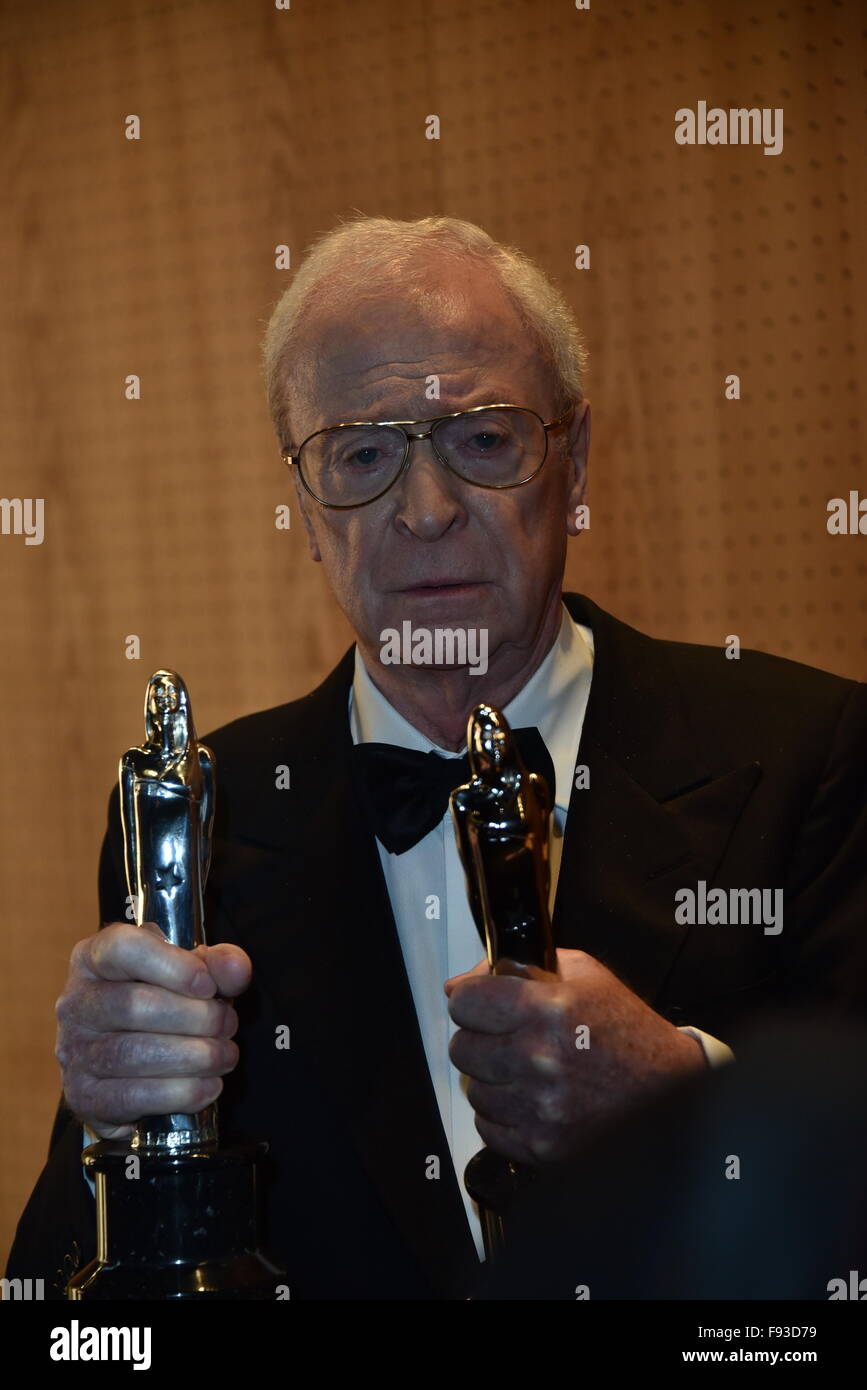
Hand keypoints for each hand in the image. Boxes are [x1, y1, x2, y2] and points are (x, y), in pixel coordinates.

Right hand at [55, 921, 251, 1139]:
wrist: (129, 1063)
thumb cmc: (161, 1004)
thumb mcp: (190, 973)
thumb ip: (216, 964)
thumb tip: (236, 969)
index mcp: (95, 958)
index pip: (121, 948)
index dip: (171, 965)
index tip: (208, 986)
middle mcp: (76, 1002)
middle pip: (134, 1005)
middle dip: (197, 1018)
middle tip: (228, 1025)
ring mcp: (74, 1052)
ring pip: (135, 1054)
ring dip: (195, 1057)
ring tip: (224, 1056)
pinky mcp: (84, 1097)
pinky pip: (133, 1097)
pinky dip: (181, 1093)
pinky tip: (208, 1086)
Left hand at [445, 948, 704, 1164]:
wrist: (668, 1086)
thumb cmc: (626, 1029)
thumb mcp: (582, 974)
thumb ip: (519, 967)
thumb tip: (460, 983)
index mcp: (548, 1010)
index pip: (464, 1002)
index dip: (469, 999)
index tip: (479, 1004)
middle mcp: (539, 1059)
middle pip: (462, 1048)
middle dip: (479, 1039)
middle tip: (506, 1037)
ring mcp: (540, 1107)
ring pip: (473, 1090)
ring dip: (493, 1079)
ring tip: (526, 1069)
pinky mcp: (543, 1144)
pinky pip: (488, 1128)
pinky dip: (502, 1114)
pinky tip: (530, 1098)